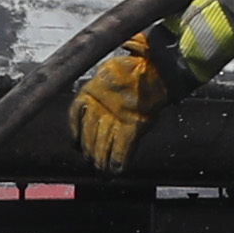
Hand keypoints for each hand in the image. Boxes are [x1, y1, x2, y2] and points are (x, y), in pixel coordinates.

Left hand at [70, 42, 165, 172]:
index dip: (75, 131)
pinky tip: (116, 170)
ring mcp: (115, 117)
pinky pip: (121, 150)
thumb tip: (106, 66)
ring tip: (101, 167)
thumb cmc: (142, 62)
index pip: (74, 113)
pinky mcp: (132, 126)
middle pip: (88, 133)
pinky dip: (119, 161)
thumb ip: (105, 76)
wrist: (159, 66)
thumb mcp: (113, 67)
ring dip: (101, 158)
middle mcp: (98, 104)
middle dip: (90, 149)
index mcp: (91, 88)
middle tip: (91, 160)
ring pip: (100, 144)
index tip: (75, 143)